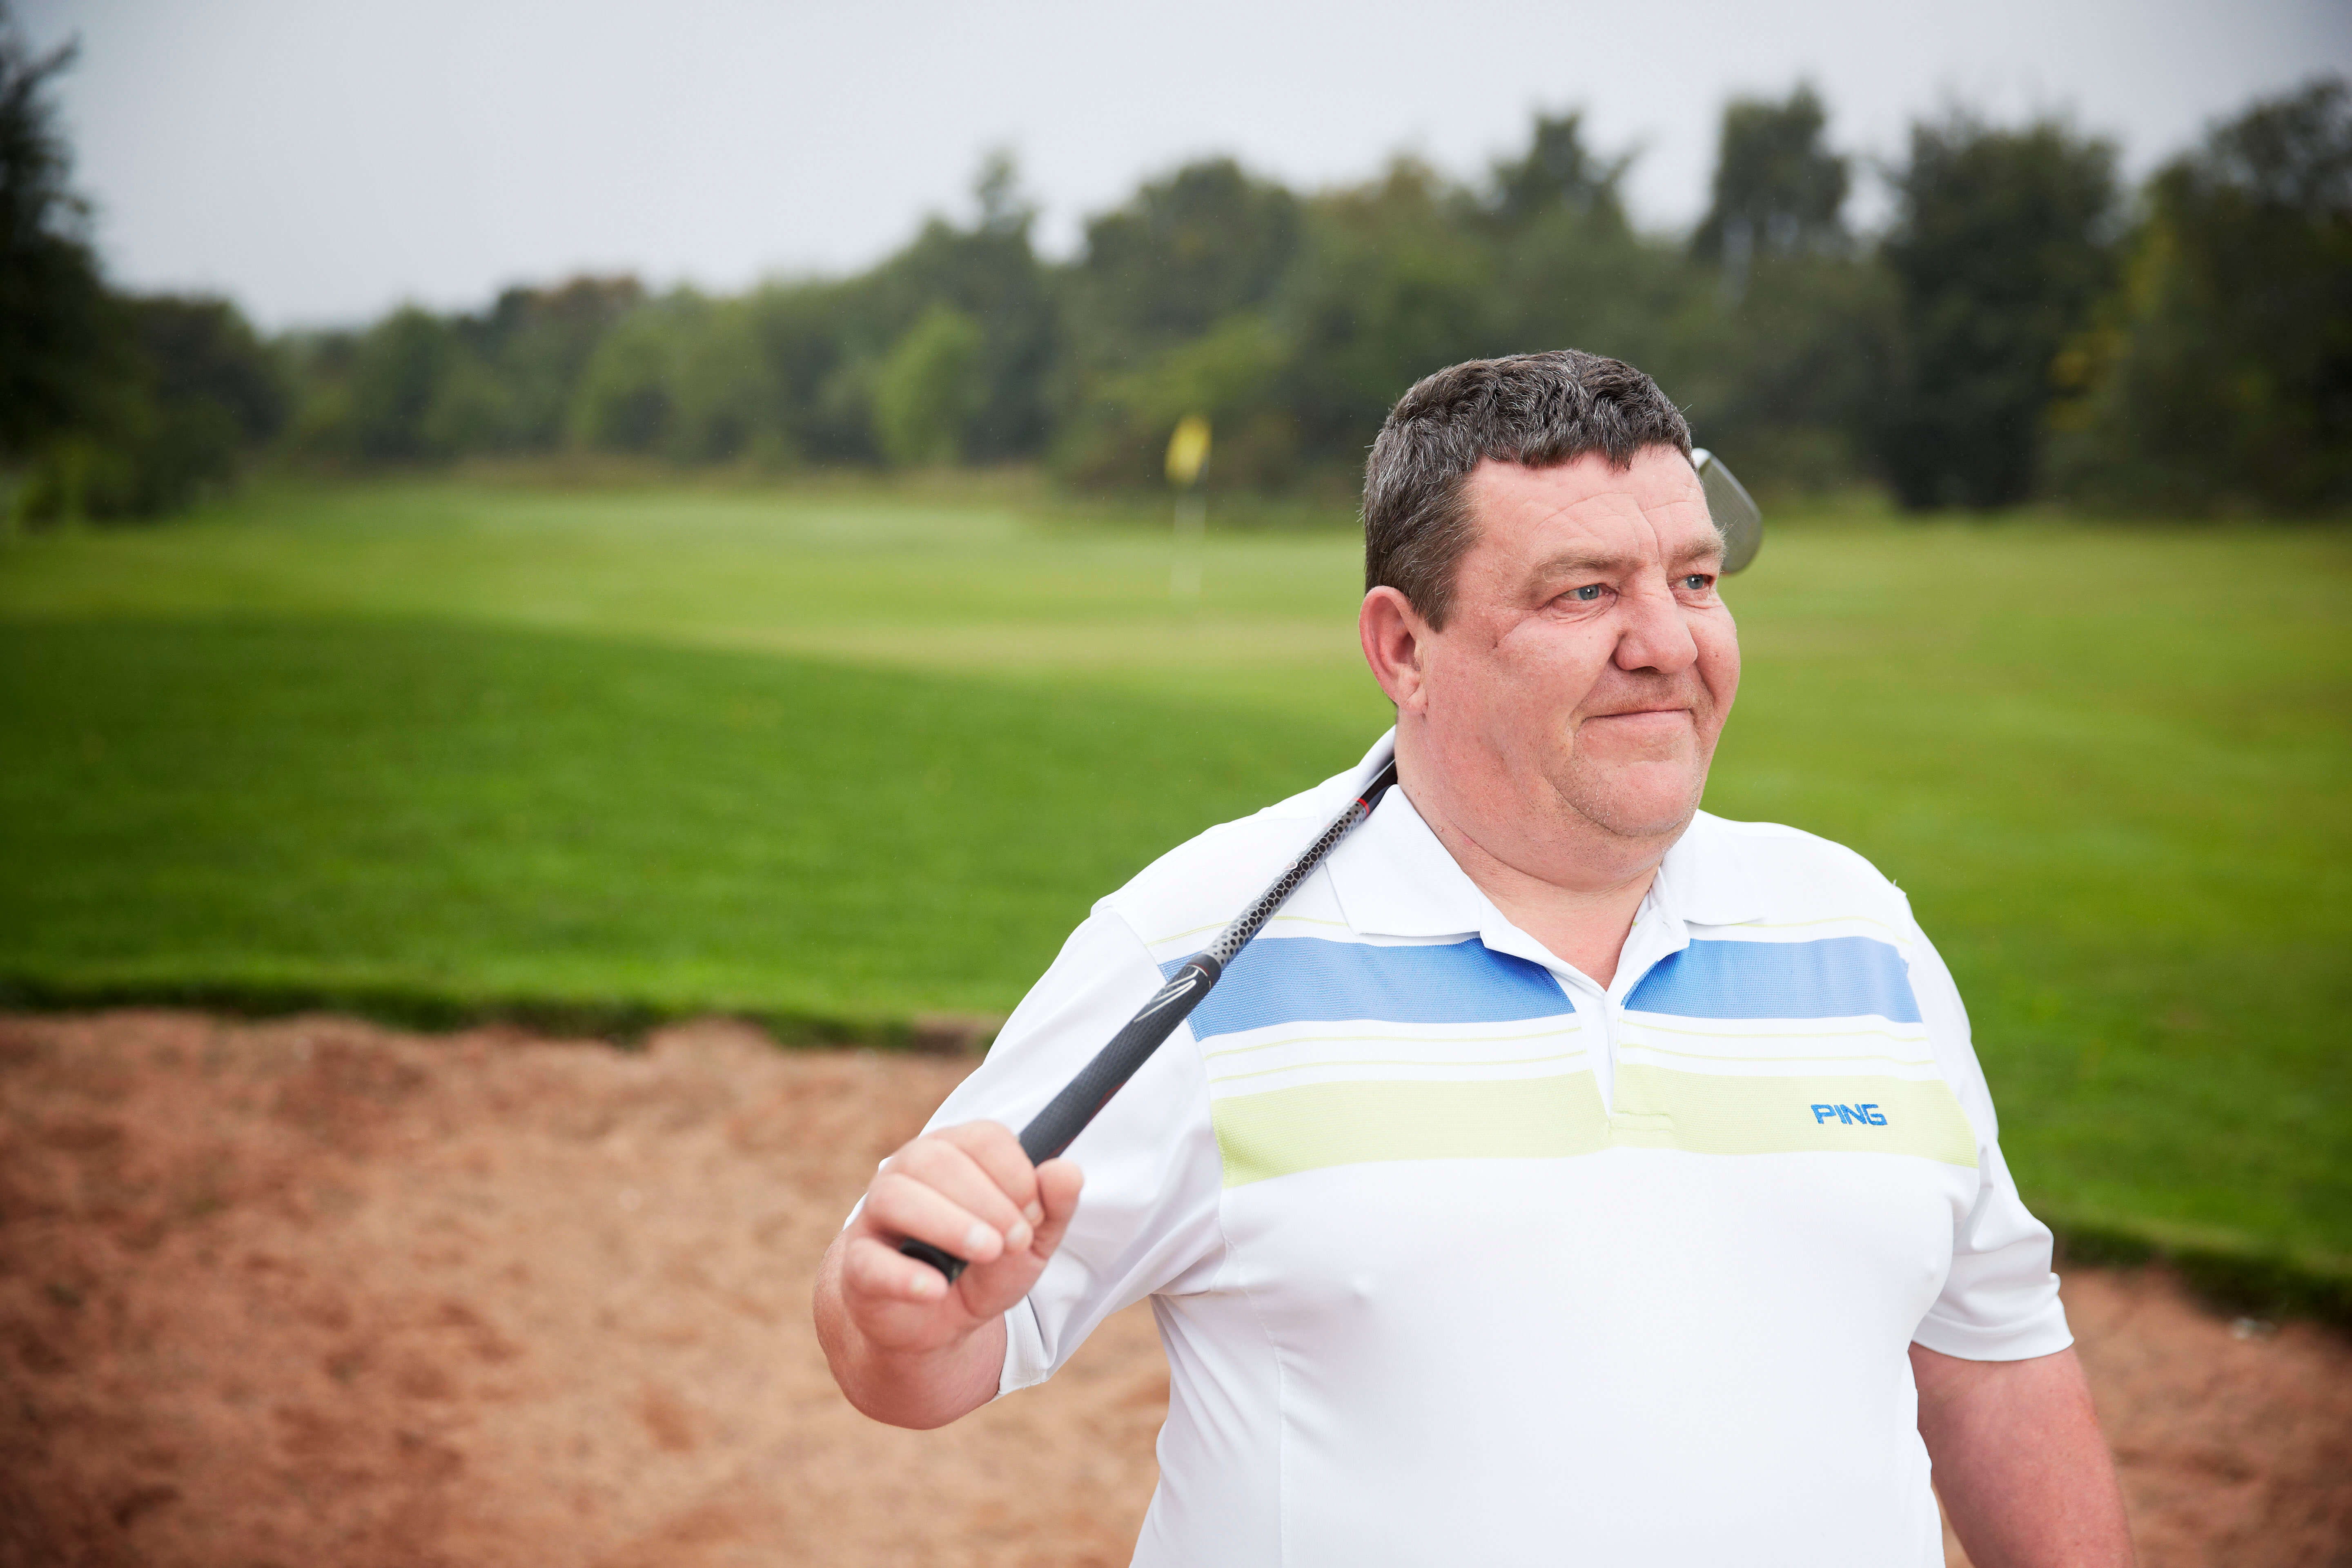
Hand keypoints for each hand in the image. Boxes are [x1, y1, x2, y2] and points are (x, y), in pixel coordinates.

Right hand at [835, 1120, 1083, 1356]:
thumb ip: (1053, 1206)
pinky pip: (868, 1261)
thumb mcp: (1030, 1243)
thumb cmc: (982, 1268)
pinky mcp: (858, 1265)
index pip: (982, 1138)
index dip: (1015, 1173)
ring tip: (987, 1252)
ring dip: (949, 1223)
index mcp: (954, 1154)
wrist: (937, 1324)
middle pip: (936, 1159)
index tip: (1035, 1215)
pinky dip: (904, 1274)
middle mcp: (908, 1172)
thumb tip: (1067, 1170)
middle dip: (986, 1199)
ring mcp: (876, 1217)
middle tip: (1016, 1240)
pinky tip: (936, 1288)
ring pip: (896, 1197)